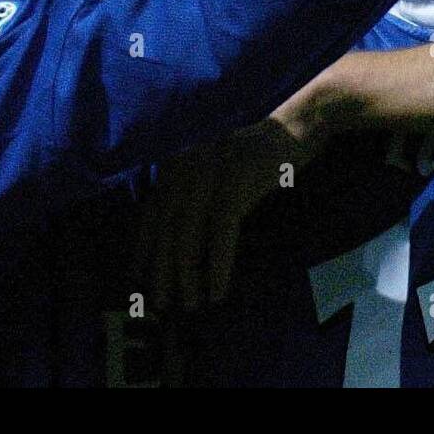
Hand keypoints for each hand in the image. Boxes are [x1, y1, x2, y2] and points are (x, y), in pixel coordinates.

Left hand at [140, 116, 313, 312]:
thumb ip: (190, 200)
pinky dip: (218, 263)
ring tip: (192, 303)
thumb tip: (168, 250)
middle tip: (162, 304)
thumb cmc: (254, 161)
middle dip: (162, 269)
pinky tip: (218, 289)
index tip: (138, 281)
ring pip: (189, 231)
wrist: (295, 128)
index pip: (150, 213)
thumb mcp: (214, 176)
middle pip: (166, 226)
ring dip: (187, 273)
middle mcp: (185, 164)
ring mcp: (210, 169)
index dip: (143, 249)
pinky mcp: (237, 177)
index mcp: (175, 164)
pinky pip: (221, 230)